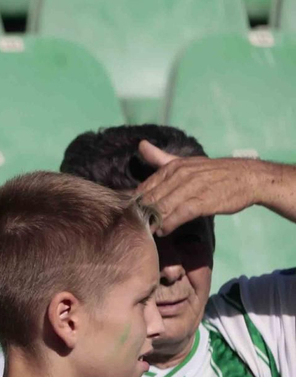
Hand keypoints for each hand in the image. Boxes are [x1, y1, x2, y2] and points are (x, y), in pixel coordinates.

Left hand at [136, 140, 272, 234]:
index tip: (128, 215)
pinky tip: (163, 231)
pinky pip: (178, 215)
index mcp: (172, 167)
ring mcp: (190, 188)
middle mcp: (179, 175)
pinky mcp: (202, 201)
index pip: (144, 187)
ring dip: (152, 222)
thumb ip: (161, 158)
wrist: (249, 177)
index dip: (135, 204)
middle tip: (133, 227)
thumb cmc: (216, 173)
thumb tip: (141, 145)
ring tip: (146, 231)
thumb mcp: (187, 163)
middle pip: (150, 199)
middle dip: (140, 215)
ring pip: (161, 207)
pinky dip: (168, 224)